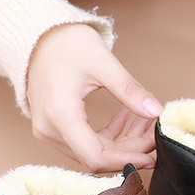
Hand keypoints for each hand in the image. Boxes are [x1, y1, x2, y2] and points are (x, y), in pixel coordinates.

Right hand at [27, 23, 162, 172]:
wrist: (38, 34)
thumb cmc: (66, 43)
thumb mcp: (104, 64)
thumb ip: (130, 91)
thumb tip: (157, 111)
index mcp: (59, 115)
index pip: (95, 156)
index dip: (127, 160)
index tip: (152, 155)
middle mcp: (49, 129)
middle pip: (96, 156)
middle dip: (130, 149)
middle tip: (156, 133)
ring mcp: (49, 130)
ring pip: (93, 151)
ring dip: (123, 142)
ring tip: (147, 121)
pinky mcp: (54, 126)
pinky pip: (86, 141)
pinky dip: (110, 134)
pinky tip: (128, 116)